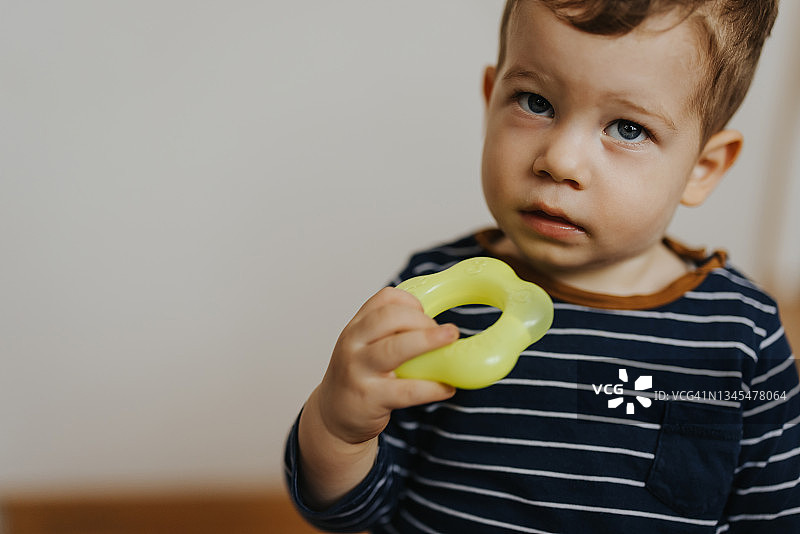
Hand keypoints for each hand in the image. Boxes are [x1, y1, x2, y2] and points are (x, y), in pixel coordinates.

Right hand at [297, 287, 458, 507]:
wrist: (333, 415)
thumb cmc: (358, 377)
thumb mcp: (364, 346)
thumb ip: (391, 333)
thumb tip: (439, 326)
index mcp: (357, 327)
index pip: (384, 299)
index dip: (411, 302)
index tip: (426, 314)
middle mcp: (353, 344)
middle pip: (389, 317)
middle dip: (422, 320)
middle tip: (445, 333)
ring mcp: (359, 370)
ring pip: (395, 348)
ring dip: (428, 341)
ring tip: (451, 341)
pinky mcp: (370, 398)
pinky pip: (407, 390)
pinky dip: (432, 388)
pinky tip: (446, 387)